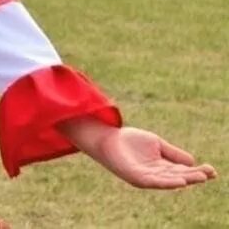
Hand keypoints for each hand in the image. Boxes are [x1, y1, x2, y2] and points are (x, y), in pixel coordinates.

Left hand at [89, 126, 216, 188]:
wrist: (107, 137)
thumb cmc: (130, 141)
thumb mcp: (157, 144)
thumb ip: (173, 153)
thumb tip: (193, 162)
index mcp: (161, 167)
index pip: (182, 171)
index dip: (197, 171)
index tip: (212, 170)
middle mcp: (155, 174)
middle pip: (178, 176)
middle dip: (194, 176)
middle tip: (209, 173)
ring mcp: (146, 177)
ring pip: (169, 180)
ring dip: (185, 179)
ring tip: (199, 178)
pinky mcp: (136, 177)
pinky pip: (154, 182)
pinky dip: (167, 182)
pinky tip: (179, 181)